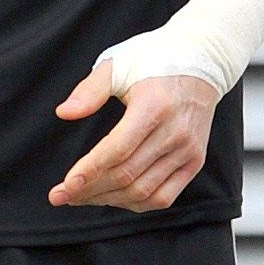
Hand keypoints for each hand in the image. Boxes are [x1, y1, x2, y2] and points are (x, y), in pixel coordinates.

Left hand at [50, 59, 222, 212]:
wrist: (203, 61)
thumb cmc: (156, 60)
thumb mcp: (119, 63)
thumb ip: (90, 89)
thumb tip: (64, 113)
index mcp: (154, 106)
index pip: (118, 150)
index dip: (89, 171)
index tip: (64, 186)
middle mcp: (175, 132)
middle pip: (126, 175)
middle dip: (88, 190)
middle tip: (60, 195)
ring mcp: (188, 150)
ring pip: (143, 192)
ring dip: (107, 199)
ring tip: (80, 197)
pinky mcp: (195, 161)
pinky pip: (163, 197)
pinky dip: (135, 204)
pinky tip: (112, 198)